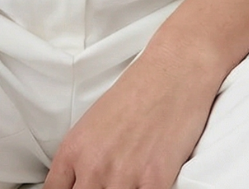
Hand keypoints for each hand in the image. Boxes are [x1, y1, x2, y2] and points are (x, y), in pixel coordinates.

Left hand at [44, 36, 223, 188]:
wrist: (174, 70)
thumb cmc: (138, 90)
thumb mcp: (95, 122)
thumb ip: (84, 157)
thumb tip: (82, 181)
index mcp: (74, 148)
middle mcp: (93, 165)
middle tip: (108, 184)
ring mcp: (122, 175)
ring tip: (131, 182)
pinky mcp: (154, 181)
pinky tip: (148, 185)